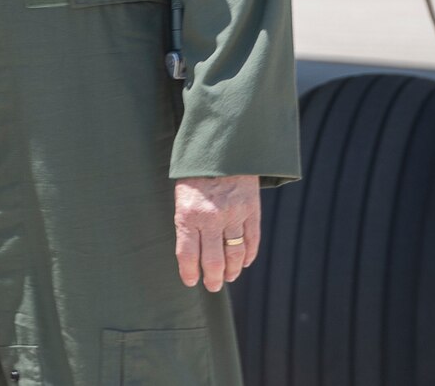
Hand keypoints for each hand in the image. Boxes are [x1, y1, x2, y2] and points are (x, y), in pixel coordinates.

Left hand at [174, 175, 261, 291]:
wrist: (222, 149)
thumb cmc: (196, 176)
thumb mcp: (183, 198)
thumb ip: (187, 226)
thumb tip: (192, 257)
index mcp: (188, 215)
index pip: (187, 255)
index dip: (189, 274)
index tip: (191, 282)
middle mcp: (211, 218)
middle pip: (213, 261)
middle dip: (212, 279)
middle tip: (212, 285)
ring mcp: (234, 214)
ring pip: (235, 255)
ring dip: (232, 271)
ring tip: (228, 276)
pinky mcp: (251, 210)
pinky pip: (252, 240)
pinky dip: (249, 255)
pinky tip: (244, 262)